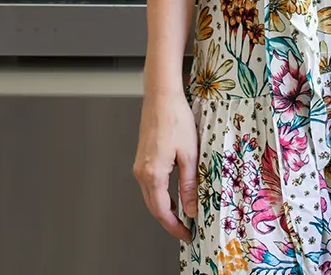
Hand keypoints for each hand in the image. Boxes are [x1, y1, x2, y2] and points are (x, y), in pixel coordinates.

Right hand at [132, 89, 198, 241]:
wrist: (161, 96)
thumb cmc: (175, 119)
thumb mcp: (189, 154)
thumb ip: (189, 185)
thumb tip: (190, 209)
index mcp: (152, 174)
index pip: (162, 211)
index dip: (175, 227)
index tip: (187, 234)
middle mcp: (141, 171)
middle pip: (154, 207)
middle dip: (170, 222)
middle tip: (186, 230)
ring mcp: (140, 164)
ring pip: (151, 196)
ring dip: (165, 209)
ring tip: (183, 216)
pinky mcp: (142, 157)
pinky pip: (150, 184)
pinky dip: (161, 195)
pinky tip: (173, 195)